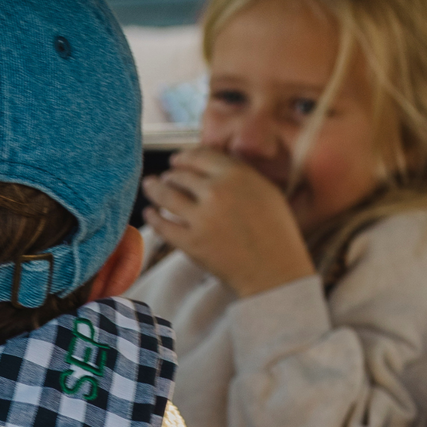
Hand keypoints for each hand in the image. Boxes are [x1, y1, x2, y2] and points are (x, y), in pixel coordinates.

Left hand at [141, 147, 315, 298]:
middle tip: (164, 178)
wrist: (274, 270)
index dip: (184, 157)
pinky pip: (163, 226)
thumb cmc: (276, 233)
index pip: (201, 156)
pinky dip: (153, 218)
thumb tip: (213, 166)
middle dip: (170, 175)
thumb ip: (240, 175)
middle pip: (181, 176)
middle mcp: (217, 192)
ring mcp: (201, 218)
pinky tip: (150, 213)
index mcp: (237, 175)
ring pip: (166, 196)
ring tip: (150, 187)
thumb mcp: (266, 191)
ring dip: (154, 189)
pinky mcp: (190, 243)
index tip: (177, 160)